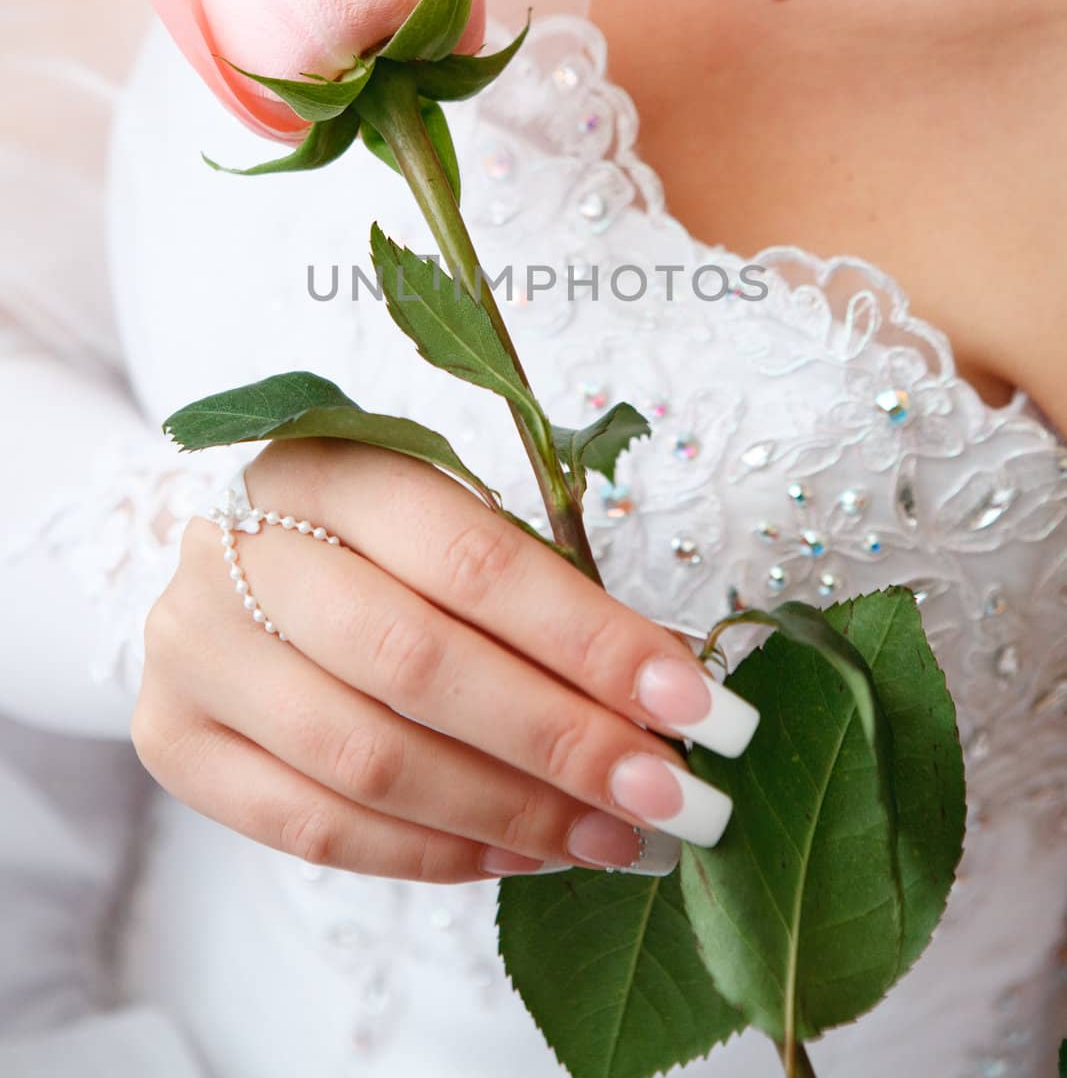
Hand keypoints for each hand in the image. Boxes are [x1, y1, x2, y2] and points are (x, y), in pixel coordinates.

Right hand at [133, 439, 758, 883]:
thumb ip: (539, 593)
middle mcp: (237, 547)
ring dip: (509, 812)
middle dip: (560, 739)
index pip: (471, 558)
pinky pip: (313, 826)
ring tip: (610, 838)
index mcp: (324, 464)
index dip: (588, 637)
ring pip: (367, 757)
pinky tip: (517, 855)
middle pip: (417, 663)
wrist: (234, 564)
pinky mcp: (171, 737)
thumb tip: (672, 695)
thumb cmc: (375, 541)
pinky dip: (429, 853)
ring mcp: (192, 645)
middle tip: (667, 794)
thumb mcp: (448, 525)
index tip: (691, 702)